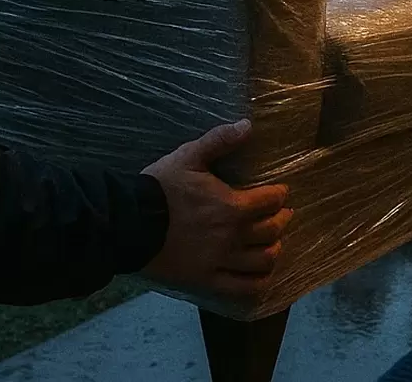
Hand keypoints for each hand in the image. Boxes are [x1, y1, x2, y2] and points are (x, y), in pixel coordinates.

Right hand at [140, 120, 293, 304]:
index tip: (281, 193)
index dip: (279, 195)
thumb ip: (219, 140)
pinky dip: (259, 282)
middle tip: (282, 215)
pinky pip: (243, 287)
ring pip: (263, 261)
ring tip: (273, 243)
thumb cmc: (159, 188)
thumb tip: (247, 125)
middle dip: (281, 220)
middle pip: (272, 231)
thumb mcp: (188, 156)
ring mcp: (221, 261)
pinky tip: (261, 275)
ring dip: (274, 250)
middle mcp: (233, 236)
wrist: (129, 224)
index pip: (270, 201)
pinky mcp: (207, 280)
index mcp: (232, 206)